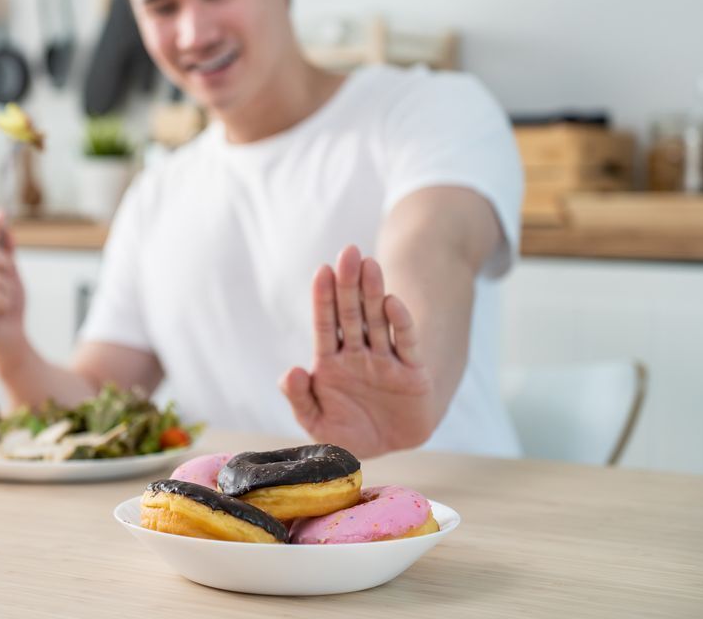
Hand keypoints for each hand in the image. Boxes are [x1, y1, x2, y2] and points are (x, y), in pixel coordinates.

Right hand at [0, 210, 28, 365]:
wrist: (11, 338)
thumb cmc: (6, 303)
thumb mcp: (8, 272)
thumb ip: (4, 250)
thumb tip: (5, 227)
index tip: (2, 213)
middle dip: (2, 263)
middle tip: (9, 274)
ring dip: (7, 288)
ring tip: (2, 301)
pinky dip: (7, 303)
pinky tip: (1, 314)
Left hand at [279, 245, 435, 457]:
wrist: (386, 449)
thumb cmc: (347, 431)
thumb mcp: (316, 422)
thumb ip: (300, 398)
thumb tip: (291, 371)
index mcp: (330, 362)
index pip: (325, 324)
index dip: (323, 297)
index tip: (322, 270)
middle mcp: (357, 354)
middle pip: (351, 313)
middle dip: (348, 284)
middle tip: (348, 252)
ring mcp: (385, 360)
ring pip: (378, 320)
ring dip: (374, 293)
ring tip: (370, 264)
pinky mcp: (411, 372)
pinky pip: (405, 343)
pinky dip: (400, 323)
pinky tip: (392, 302)